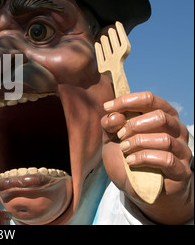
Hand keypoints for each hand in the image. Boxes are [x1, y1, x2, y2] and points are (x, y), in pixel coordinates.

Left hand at [101, 91, 193, 223]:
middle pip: (161, 116)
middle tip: (120, 135)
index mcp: (162, 116)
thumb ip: (109, 125)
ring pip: (164, 139)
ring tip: (124, 149)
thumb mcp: (112, 139)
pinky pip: (166, 159)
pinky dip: (143, 158)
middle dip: (135, 124)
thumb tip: (113, 114)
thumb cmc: (127, 158)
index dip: (127, 101)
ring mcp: (182, 150)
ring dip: (138, 142)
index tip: (107, 107)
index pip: (149, 99)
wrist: (138, 189)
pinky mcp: (182, 171)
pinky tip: (130, 162)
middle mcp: (176, 130)